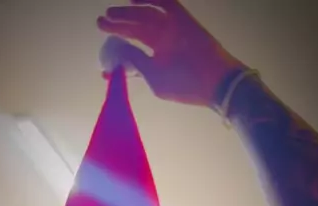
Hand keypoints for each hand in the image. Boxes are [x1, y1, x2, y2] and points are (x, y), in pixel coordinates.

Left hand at [97, 0, 244, 106]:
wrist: (216, 81)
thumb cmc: (185, 85)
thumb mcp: (154, 78)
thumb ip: (136, 63)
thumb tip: (118, 53)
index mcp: (157, 58)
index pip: (133, 52)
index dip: (117, 53)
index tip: (102, 60)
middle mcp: (164, 41)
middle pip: (137, 29)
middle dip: (119, 26)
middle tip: (101, 23)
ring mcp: (173, 29)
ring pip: (146, 15)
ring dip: (128, 13)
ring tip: (111, 13)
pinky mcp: (183, 18)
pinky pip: (165, 3)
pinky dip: (149, 0)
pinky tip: (132, 0)